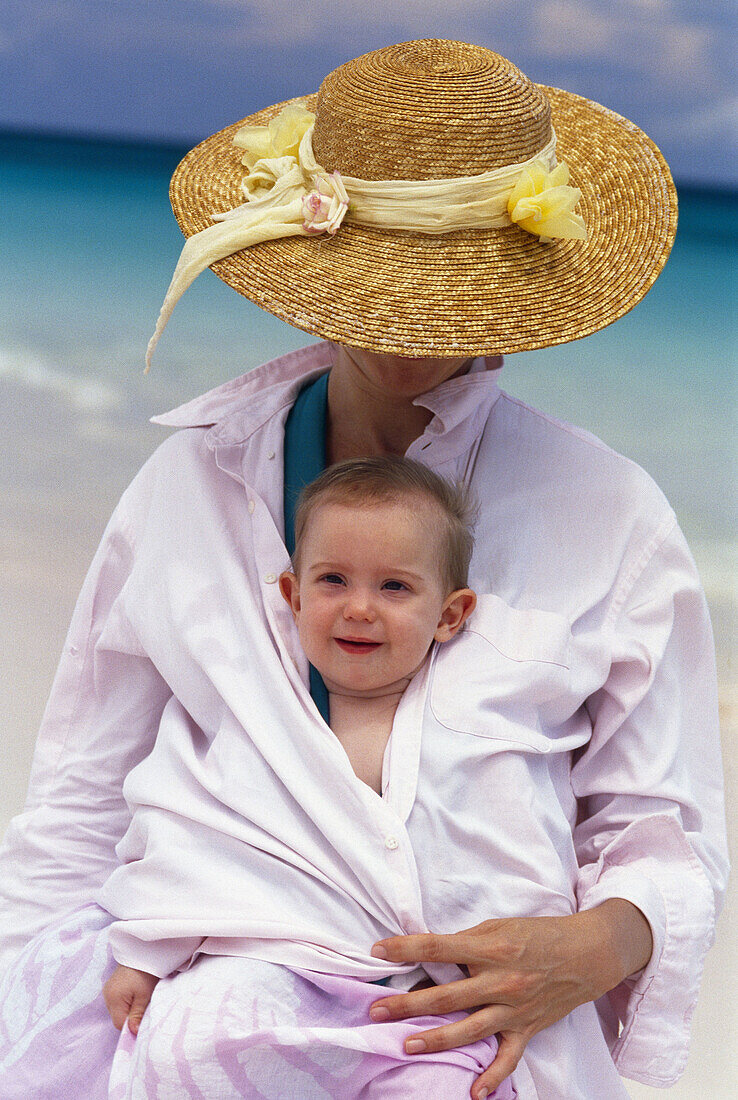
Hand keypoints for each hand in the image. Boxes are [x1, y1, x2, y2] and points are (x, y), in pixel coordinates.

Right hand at [103, 964, 159, 1035]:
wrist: (145, 950)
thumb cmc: (146, 972)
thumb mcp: (145, 996)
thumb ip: (137, 1015)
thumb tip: (133, 1032)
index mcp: (113, 998)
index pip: (119, 1024)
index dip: (131, 1027)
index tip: (143, 1024)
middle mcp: (107, 995)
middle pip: (117, 1017)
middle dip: (130, 1019)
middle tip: (145, 1011)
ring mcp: (108, 989)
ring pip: (118, 1010)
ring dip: (129, 1010)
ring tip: (142, 1001)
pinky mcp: (112, 985)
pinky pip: (118, 1001)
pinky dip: (127, 1002)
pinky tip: (136, 996)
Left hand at [369, 901, 651, 1098]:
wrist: (587, 953)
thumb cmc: (539, 933)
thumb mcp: (500, 925)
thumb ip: (468, 941)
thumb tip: (434, 952)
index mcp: (491, 947)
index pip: (438, 947)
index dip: (406, 948)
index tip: (378, 950)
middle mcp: (501, 980)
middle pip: (446, 995)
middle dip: (408, 1004)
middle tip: (376, 1010)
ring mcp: (514, 1008)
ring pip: (469, 1029)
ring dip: (436, 1039)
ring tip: (406, 1044)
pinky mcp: (528, 1028)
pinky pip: (508, 1058)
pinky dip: (492, 1078)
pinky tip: (474, 1093)